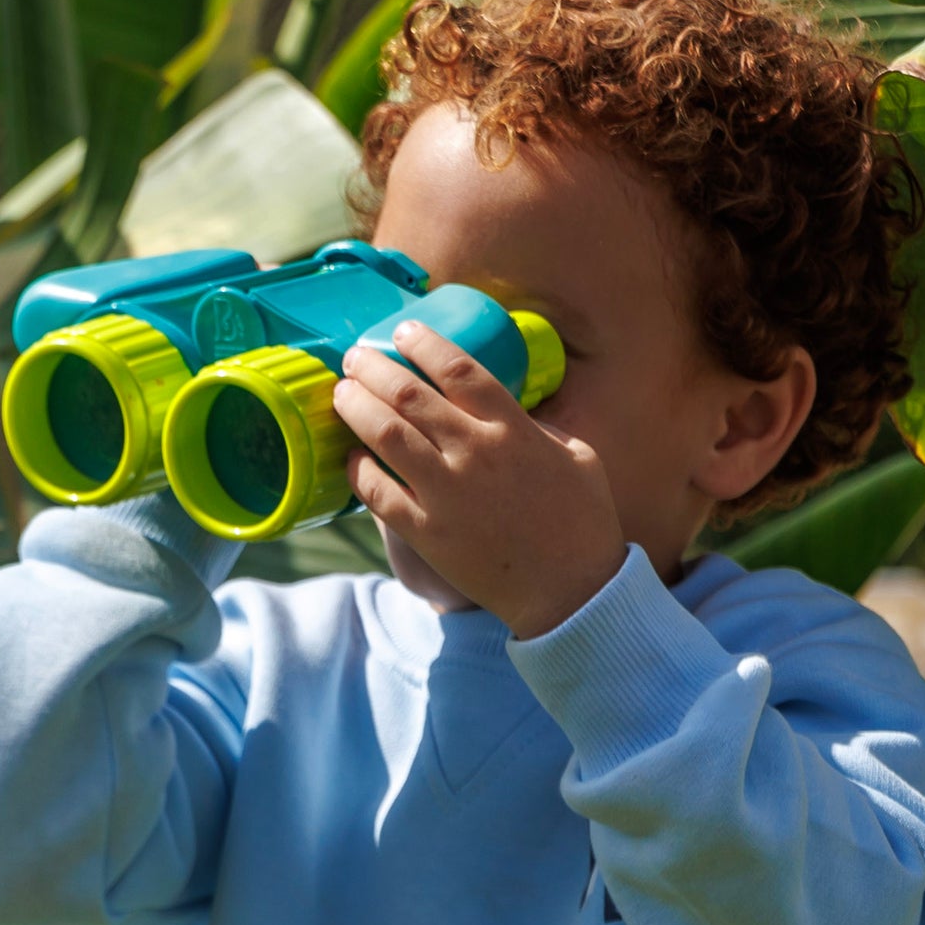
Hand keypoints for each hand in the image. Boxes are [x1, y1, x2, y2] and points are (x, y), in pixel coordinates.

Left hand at [335, 324, 629, 639]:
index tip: (402, 333)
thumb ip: (538, 425)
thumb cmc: (582, 522)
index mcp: (514, 430)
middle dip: (372, 368)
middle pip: (408, 394)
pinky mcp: (427, 533)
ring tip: (342, 393)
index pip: (458, 369)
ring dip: (355, 406)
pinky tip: (351, 456)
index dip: (424, 344)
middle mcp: (475, 455)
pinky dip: (359, 468)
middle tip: (355, 357)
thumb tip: (507, 406)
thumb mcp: (578, 455)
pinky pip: (377, 491)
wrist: (570, 592)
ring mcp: (447, 494)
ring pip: (385, 434)